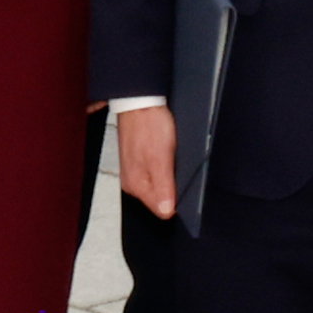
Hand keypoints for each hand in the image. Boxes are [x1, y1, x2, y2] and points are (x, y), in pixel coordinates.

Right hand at [115, 101, 178, 218]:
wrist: (140, 101)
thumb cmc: (148, 125)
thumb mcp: (161, 159)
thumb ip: (164, 187)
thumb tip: (167, 211)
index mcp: (136, 185)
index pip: (161, 210)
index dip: (176, 200)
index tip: (180, 184)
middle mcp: (133, 182)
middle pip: (161, 198)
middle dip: (172, 186)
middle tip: (174, 165)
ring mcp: (135, 172)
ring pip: (159, 185)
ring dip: (169, 174)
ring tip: (168, 156)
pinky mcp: (139, 161)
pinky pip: (156, 172)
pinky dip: (164, 165)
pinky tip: (165, 153)